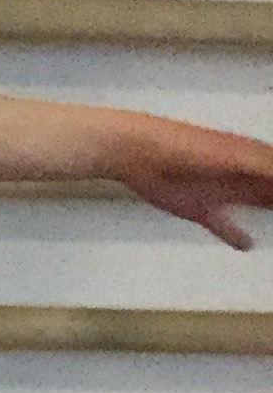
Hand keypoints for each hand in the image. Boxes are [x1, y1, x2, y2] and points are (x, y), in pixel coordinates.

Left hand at [110, 113, 272, 246]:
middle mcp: (243, 173)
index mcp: (254, 157)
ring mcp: (222, 191)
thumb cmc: (183, 147)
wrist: (134, 151)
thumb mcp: (233, 157)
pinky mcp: (199, 208)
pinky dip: (235, 234)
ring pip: (257, 203)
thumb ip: (266, 167)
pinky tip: (248, 244)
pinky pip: (224, 224)